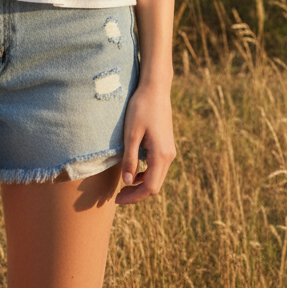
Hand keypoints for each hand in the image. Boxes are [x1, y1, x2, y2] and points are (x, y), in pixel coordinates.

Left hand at [115, 81, 175, 204]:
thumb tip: (127, 183)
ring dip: (141, 184)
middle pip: (154, 185)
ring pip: (156, 176)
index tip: (117, 199)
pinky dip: (145, 173)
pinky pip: (157, 166)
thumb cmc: (141, 108)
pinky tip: (133, 169)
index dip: (133, 197)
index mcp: (161, 155)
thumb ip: (130, 159)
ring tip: (123, 184)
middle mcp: (169, 156)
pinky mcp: (166, 145)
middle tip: (117, 196)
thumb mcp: (131, 134)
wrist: (155, 88)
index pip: (149, 188)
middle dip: (136, 193)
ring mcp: (169, 150)